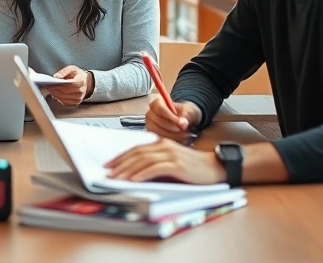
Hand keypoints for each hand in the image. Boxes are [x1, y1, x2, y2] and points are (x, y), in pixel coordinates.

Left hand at [45, 66, 93, 105]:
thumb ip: (64, 71)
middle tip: (48, 86)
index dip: (58, 85)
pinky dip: (58, 98)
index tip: (50, 84)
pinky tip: (55, 93)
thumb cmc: (78, 75)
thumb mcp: (72, 68)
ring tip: (51, 89)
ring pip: (63, 98)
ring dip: (55, 94)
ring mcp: (78, 98)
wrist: (86, 83)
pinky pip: (64, 102)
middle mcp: (80, 91)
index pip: (68, 85)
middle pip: (64, 93)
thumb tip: (56, 76)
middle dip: (55, 89)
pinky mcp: (75, 103)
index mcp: (80, 81)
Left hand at [105, 138, 225, 184]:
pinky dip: (142, 174)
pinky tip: (133, 180)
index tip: (109, 164)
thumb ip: (156, 164)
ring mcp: (171, 154)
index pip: (136, 148)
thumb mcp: (171, 162)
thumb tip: (134, 174)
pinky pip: (155, 168)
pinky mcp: (177, 164)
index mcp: (161, 143)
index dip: (121, 156)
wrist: (215, 168)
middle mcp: (164, 146)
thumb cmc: (193, 168)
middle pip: (136, 153)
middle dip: (120, 164)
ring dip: (127, 170)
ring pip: (143, 160)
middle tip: (107, 173)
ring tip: (116, 178)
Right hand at [145, 97, 201, 144]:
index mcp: (157, 103)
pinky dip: (172, 141)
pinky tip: (181, 140)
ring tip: (185, 137)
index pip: (160, 109)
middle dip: (174, 129)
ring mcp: (150, 125)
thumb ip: (185, 115)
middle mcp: (150, 114)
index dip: (171, 117)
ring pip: (159, 132)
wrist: (184, 120)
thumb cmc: (185, 112)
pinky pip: (160, 140)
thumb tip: (182, 124)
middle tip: (186, 132)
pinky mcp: (152, 135)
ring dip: (174, 136)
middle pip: (159, 122)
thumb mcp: (188, 110)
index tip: (181, 123)